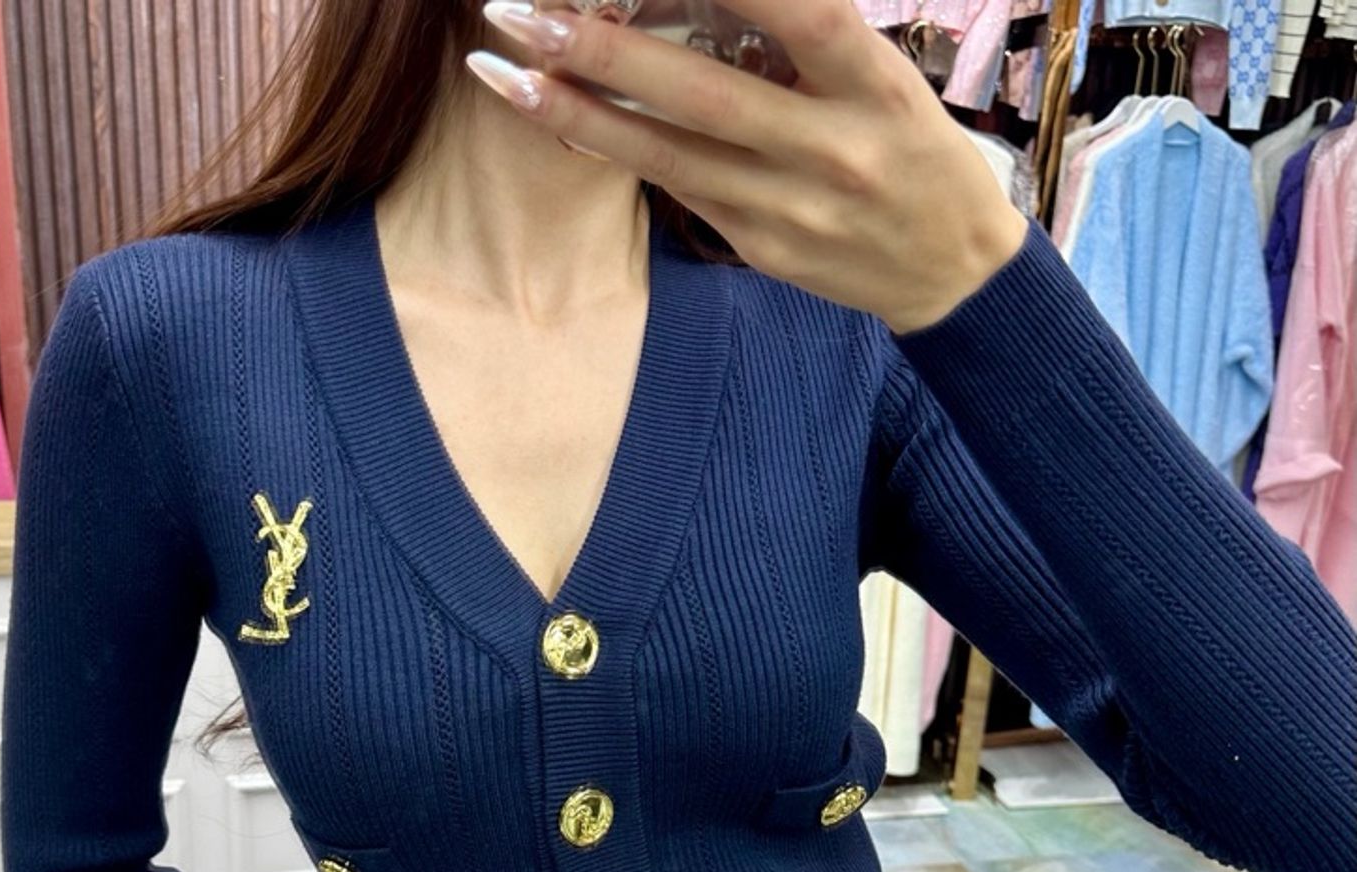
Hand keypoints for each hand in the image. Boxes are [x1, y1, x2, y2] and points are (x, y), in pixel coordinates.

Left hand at [471, 0, 1029, 335]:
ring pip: (669, 155)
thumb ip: (798, 31)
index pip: (798, 13)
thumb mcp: (879, 73)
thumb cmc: (908, 144)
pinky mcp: (763, 249)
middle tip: (518, 6)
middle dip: (602, 48)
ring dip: (576, 109)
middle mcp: (834, 150)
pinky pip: (674, 189)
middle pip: (704, 95)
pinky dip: (611, 148)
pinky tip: (555, 114)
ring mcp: (793, 209)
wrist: (949, 268)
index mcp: (874, 85)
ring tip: (500, 66)